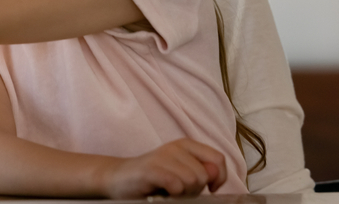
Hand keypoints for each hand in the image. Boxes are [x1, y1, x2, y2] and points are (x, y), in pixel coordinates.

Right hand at [96, 138, 227, 198]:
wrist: (119, 178)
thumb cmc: (155, 179)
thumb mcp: (184, 174)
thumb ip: (203, 172)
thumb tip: (215, 173)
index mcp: (186, 145)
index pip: (218, 159)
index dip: (219, 178)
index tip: (209, 189)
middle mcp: (175, 146)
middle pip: (204, 174)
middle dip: (195, 188)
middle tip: (178, 189)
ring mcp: (161, 156)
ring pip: (192, 180)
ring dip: (183, 192)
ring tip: (169, 190)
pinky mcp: (150, 169)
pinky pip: (175, 184)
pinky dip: (173, 192)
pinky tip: (163, 191)